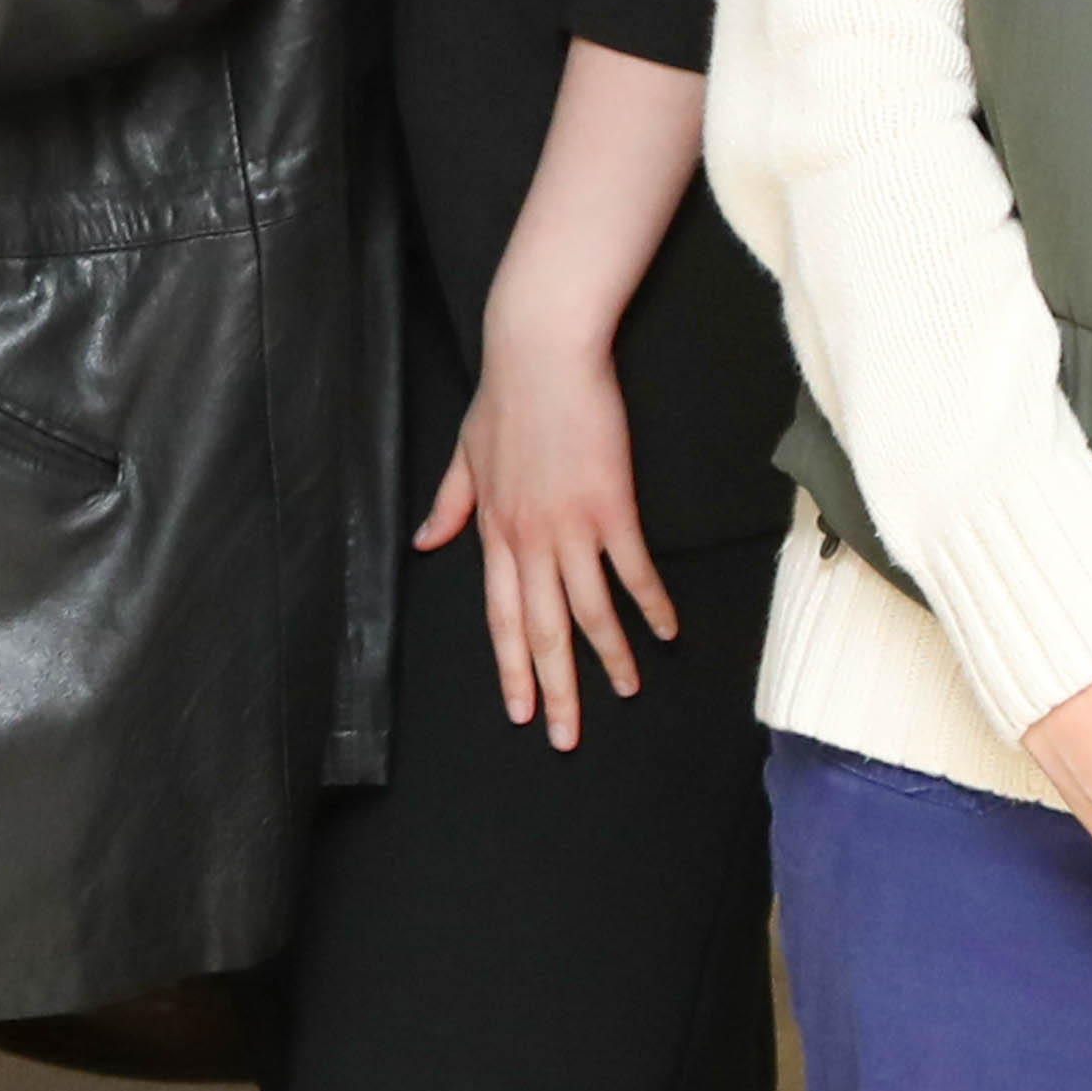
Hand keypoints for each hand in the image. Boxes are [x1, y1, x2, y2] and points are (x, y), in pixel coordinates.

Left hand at [421, 311, 675, 748]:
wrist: (539, 353)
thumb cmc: (505, 398)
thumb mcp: (464, 454)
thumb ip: (449, 504)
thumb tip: (424, 542)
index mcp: (494, 530)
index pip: (499, 616)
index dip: (510, 667)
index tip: (519, 711)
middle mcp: (528, 538)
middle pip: (540, 628)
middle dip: (554, 688)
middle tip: (564, 737)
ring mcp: (570, 525)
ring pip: (587, 610)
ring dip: (608, 658)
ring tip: (626, 694)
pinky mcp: (611, 505)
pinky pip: (631, 570)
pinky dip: (649, 605)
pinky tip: (667, 633)